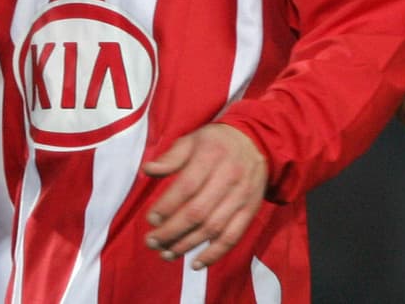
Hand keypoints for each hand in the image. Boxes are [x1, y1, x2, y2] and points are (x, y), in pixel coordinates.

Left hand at [142, 123, 267, 268]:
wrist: (256, 143)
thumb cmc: (216, 142)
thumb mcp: (192, 140)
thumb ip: (171, 157)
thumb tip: (148, 170)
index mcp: (210, 158)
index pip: (187, 187)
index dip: (167, 206)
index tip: (151, 219)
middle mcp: (228, 179)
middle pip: (198, 212)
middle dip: (172, 231)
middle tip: (152, 242)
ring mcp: (241, 198)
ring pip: (213, 229)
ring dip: (188, 245)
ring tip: (166, 254)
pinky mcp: (250, 212)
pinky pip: (232, 237)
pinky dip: (214, 254)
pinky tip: (195, 264)